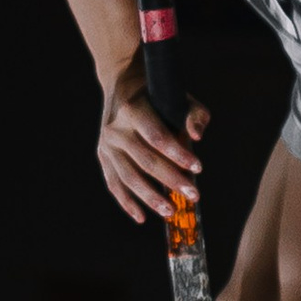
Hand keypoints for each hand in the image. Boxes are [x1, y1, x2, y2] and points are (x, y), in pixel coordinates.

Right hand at [99, 57, 206, 226]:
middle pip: (145, 161)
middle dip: (171, 180)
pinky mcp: (103, 156)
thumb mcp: (178, 97)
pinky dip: (127, 202)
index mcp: (133, 109)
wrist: (121, 84)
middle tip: (194, 195)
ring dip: (150, 197)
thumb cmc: (158, 94)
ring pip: (128, 177)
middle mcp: (115, 128)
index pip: (157, 137)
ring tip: (171, 212)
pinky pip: (114, 184)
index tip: (198, 168)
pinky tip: (142, 217)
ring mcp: (106, 144)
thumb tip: (197, 137)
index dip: (178, 154)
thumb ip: (193, 115)